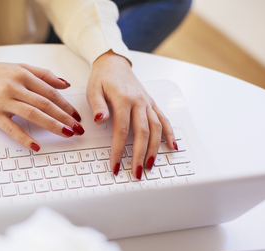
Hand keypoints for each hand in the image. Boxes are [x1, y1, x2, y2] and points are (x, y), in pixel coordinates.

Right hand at [0, 62, 84, 151]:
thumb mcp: (19, 67)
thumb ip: (43, 74)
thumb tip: (65, 83)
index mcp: (23, 75)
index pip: (50, 93)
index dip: (66, 105)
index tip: (77, 116)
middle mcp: (15, 87)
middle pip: (45, 104)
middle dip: (65, 118)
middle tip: (78, 129)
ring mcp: (4, 101)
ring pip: (33, 115)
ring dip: (53, 126)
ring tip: (67, 134)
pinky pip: (11, 128)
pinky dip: (24, 138)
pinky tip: (36, 147)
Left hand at [87, 51, 176, 178]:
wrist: (114, 63)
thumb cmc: (102, 78)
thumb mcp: (93, 89)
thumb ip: (97, 106)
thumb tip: (101, 120)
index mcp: (123, 99)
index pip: (121, 130)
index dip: (119, 150)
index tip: (116, 165)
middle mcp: (139, 102)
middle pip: (143, 133)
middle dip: (140, 155)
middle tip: (137, 172)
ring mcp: (147, 103)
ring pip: (156, 128)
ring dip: (155, 149)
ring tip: (150, 165)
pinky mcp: (152, 104)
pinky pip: (164, 119)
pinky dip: (169, 134)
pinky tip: (172, 146)